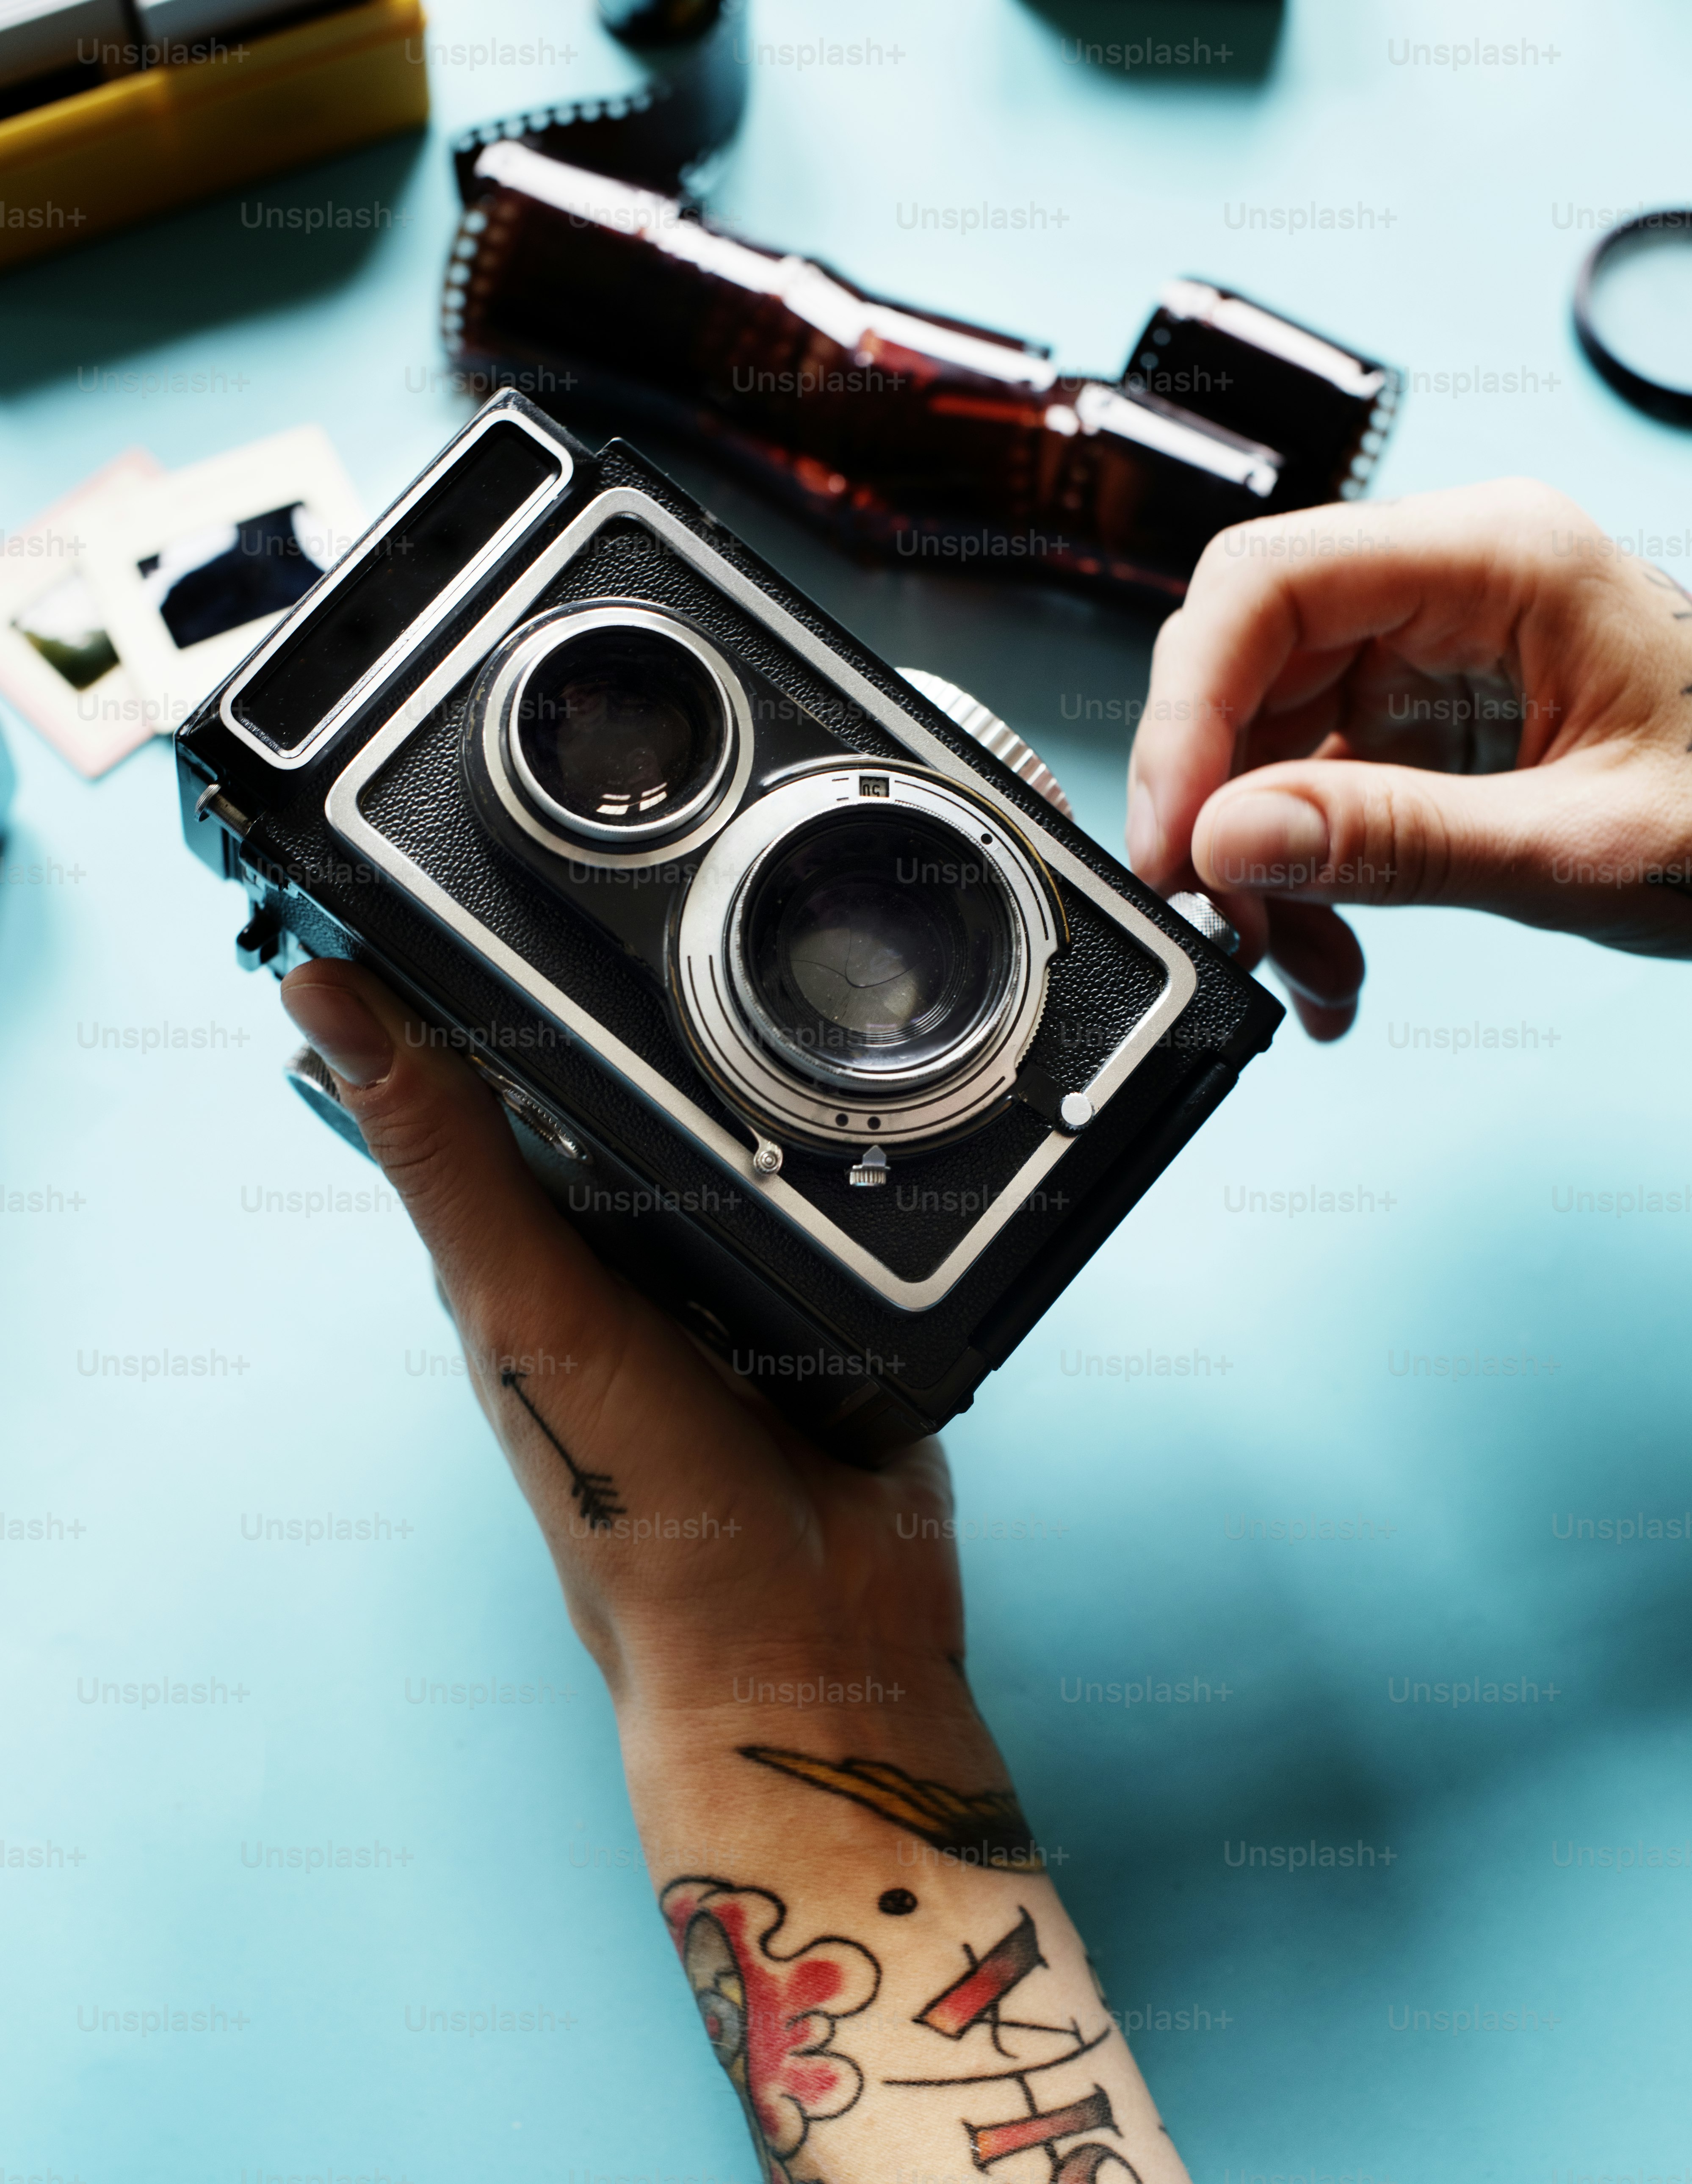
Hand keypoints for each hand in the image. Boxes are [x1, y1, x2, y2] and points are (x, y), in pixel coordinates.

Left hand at [278, 958, 1191, 2183]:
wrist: (813, 1637)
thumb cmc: (641, 1502)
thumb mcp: (526, 1306)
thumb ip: (447, 1154)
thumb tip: (323, 995)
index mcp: (523, 1240)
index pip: (476, 1072)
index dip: (464, 969)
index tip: (478, 858)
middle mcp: (616, 1245)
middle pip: (613, 1082)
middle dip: (635, 990)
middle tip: (668, 865)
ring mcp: (725, 1267)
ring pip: (726, 1121)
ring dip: (745, 1051)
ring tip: (773, 939)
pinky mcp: (826, 1290)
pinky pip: (824, 1186)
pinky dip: (833, 1135)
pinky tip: (854, 1076)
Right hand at [1127, 479, 1691, 1037]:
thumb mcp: (1584, 845)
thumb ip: (1398, 841)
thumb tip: (1228, 844)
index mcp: (1497, 558)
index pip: (1269, 584)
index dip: (1187, 710)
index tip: (1172, 836)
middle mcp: (1448, 584)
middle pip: (1248, 657)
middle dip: (1215, 799)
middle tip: (1219, 918)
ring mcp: (1431, 649)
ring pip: (1267, 734)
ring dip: (1259, 861)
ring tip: (1300, 962)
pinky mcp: (1427, 719)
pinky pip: (1315, 786)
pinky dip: (1306, 877)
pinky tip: (1330, 953)